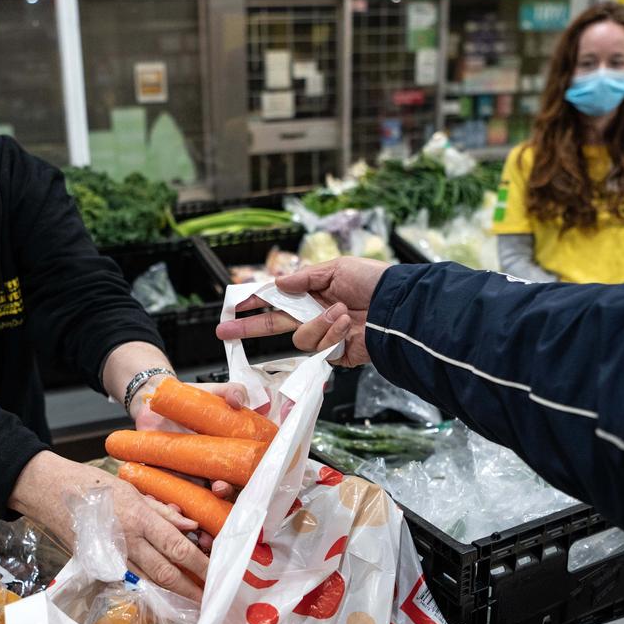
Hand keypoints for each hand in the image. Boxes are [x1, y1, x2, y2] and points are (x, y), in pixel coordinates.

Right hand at [9, 452, 208, 599]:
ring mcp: (111, 556)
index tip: (214, 572)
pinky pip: (128, 578)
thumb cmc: (94, 485)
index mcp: (139, 518)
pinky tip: (161, 588)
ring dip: (172, 591)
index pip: (177, 547)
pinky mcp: (99, 565)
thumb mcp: (133, 489)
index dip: (198, 564)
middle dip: (190, 587)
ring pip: (148, 581)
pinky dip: (147, 585)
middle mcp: (127, 541)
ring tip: (191, 596)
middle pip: (166, 573)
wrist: (52, 493)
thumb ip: (162, 511)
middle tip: (208, 595)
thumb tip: (191, 525)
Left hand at [132, 377, 246, 551]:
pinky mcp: (166, 482)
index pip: (238, 480)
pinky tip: (162, 507)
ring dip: (193, 517)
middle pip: (218, 499)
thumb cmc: (193, 401)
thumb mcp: (215, 393)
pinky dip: (165, 505)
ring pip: (195, 505)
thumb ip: (231, 392)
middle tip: (213, 494)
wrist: (156, 402)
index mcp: (229, 459)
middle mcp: (211, 475)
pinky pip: (166, 498)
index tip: (222, 486)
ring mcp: (189, 481)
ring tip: (186, 521)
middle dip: (217, 506)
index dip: (235, 487)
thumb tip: (238, 399)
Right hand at [215, 257, 388, 366]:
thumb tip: (276, 283)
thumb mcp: (335, 269)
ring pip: (300, 338)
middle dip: (248, 328)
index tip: (234, 305)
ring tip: (342, 311)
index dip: (255, 302)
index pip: (277, 300)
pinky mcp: (336, 355)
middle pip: (274, 325)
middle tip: (224, 332)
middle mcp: (315, 316)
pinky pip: (320, 349)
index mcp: (313, 294)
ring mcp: (324, 337)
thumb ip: (303, 278)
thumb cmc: (374, 282)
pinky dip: (334, 334)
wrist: (398, 307)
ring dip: (320, 324)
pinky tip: (348, 325)